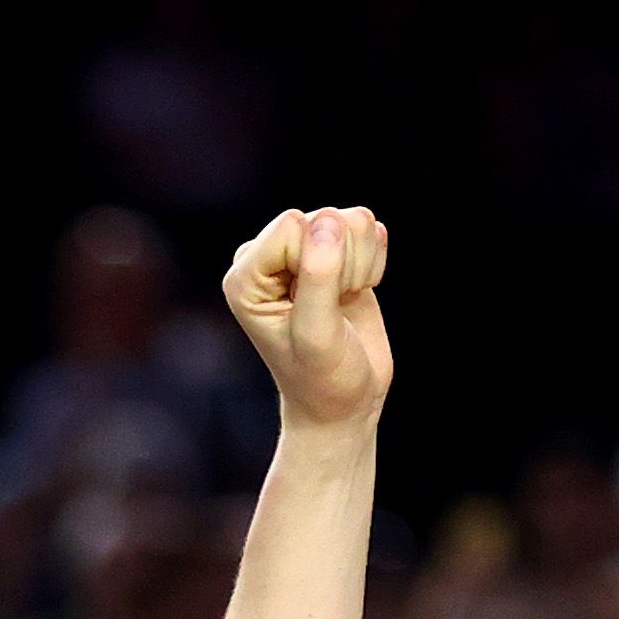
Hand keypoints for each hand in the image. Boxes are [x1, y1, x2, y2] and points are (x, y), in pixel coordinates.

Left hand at [223, 206, 393, 429]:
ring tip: (342, 303)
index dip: (319, 264)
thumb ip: (319, 278)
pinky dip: (374, 262)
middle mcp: (269, 254)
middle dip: (343, 265)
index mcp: (245, 274)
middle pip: (325, 218)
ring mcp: (303, 249)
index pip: (293, 226)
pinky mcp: (335, 249)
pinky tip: (354, 293)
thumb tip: (329, 220)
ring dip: (360, 265)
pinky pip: (369, 228)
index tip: (315, 308)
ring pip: (352, 219)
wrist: (344, 400)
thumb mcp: (317, 335)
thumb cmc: (322, 378)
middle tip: (331, 310)